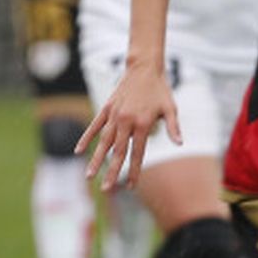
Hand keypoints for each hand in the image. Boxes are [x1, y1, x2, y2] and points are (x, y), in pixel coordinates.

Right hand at [78, 64, 181, 191]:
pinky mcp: (106, 108)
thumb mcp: (171, 108)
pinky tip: (78, 151)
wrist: (144, 67)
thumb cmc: (160, 90)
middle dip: (111, 172)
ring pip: (103, 142)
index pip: (137, 153)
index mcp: (143, 124)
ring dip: (96, 160)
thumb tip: (180, 144)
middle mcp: (126, 121)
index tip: (130, 186)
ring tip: (89, 176)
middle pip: (118, 152)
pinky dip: (86, 138)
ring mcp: (114, 115)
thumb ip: (173, 127)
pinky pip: (94, 126)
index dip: (134, 171)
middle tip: (105, 189)